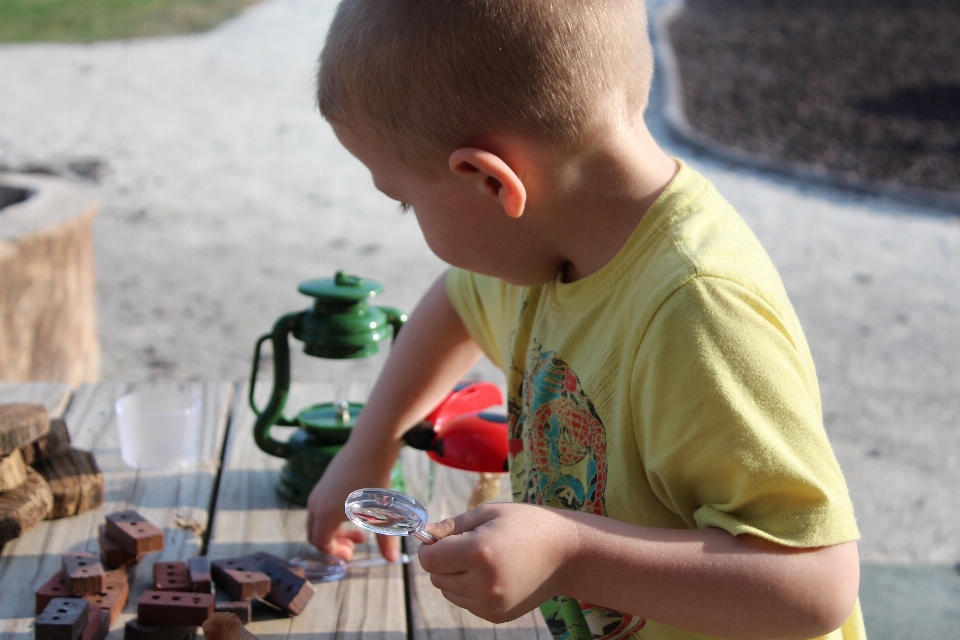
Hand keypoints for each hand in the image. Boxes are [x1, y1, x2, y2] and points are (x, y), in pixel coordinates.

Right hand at [305, 439, 401, 561]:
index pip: (321, 544)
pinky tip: (356, 512)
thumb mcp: (381, 513)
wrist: (370, 446)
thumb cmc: (374, 480)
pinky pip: (322, 507)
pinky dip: (333, 517)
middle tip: (357, 545)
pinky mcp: (323, 482)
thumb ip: (385, 540)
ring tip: (361, 529)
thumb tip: (392, 560)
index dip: (336, 553)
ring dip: (335, 530)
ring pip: (319, 520)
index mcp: (325, 515)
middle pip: (316, 534)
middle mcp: (315, 504)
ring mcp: (318, 492)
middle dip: (334, 544)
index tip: (353, 554)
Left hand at [417, 503, 574, 622]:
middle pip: (436, 577)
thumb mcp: (488, 513)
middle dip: (443, 561)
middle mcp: (483, 584)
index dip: (430, 546)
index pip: (429, 559)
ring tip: (482, 559)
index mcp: (479, 553)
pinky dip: (470, 590)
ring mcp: (491, 604)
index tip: (442, 537)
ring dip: (454, 576)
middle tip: (466, 544)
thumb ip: (452, 525)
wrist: (567, 554)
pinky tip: (492, 574)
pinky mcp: (497, 616)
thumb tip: (424, 535)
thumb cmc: (527, 524)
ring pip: (449, 593)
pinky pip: (466, 603)